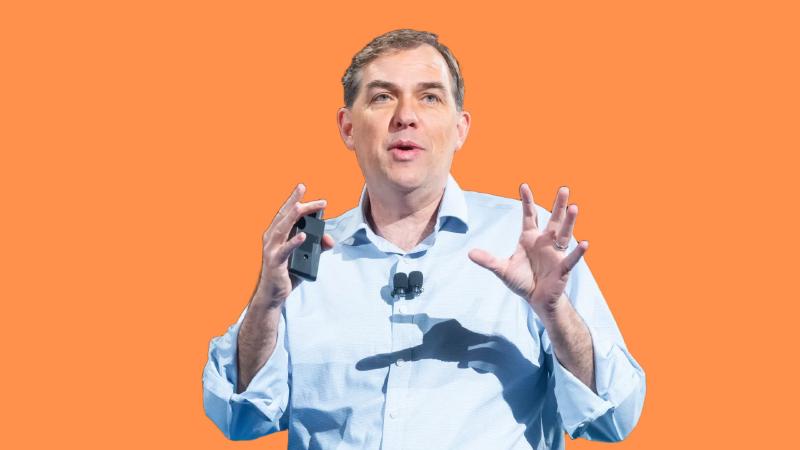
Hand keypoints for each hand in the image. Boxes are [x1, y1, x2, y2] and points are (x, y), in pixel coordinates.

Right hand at [255, 183, 334, 307]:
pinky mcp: (275, 263)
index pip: (285, 213)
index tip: (302, 187)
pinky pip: (285, 250)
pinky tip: (303, 236)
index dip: (293, 199)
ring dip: (292, 217)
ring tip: (301, 206)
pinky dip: (294, 242)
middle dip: (295, 202)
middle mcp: (271, 239)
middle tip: (303, 188)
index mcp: (276, 234)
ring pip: (282, 229)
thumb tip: (330, 240)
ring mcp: (271, 250)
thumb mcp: (305, 258)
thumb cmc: (287, 273)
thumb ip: (317, 247)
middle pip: (284, 216)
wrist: (273, 295)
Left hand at [468, 184, 587, 315]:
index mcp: (530, 238)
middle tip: (563, 189)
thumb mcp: (502, 270)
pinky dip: (578, 252)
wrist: (536, 298)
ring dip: (569, 221)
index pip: (529, 215)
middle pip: (553, 219)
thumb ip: (488, 260)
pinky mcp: (563, 267)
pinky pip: (571, 258)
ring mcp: (555, 253)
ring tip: (574, 207)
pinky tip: (585, 243)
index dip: (527, 201)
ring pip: (564, 234)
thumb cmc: (521, 280)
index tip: (523, 185)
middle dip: (558, 205)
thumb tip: (470, 253)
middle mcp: (545, 242)